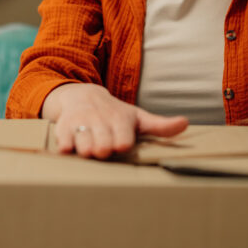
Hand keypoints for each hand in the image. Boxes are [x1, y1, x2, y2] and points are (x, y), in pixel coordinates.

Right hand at [42, 83, 188, 158]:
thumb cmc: (115, 114)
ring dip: (85, 150)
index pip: (121, 135)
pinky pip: (63, 141)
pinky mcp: (63, 128)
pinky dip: (65, 146)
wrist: (83, 96)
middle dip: (102, 149)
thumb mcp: (138, 118)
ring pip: (82, 143)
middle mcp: (100, 121)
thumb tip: (185, 123)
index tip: (121, 145)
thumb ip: (160, 126)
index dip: (121, 141)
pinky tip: (68, 149)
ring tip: (89, 152)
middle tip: (104, 151)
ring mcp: (81, 125)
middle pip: (102, 144)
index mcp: (120, 120)